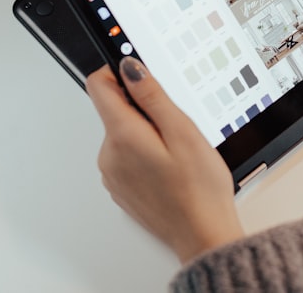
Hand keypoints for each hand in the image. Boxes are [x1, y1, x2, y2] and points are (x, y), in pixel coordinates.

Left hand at [86, 57, 244, 262]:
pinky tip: (171, 168)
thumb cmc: (199, 189)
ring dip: (146, 134)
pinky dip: (146, 155)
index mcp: (122, 136)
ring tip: (177, 153)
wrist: (203, 235)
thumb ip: (152, 96)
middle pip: (114, 110)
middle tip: (175, 127)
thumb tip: (130, 68)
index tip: (140, 75)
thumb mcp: (183, 131)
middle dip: (143, 109)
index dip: (119, 72)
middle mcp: (109, 155)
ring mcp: (113, 175)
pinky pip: (127, 157)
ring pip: (123, 134)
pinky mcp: (121, 189)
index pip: (99, 85)